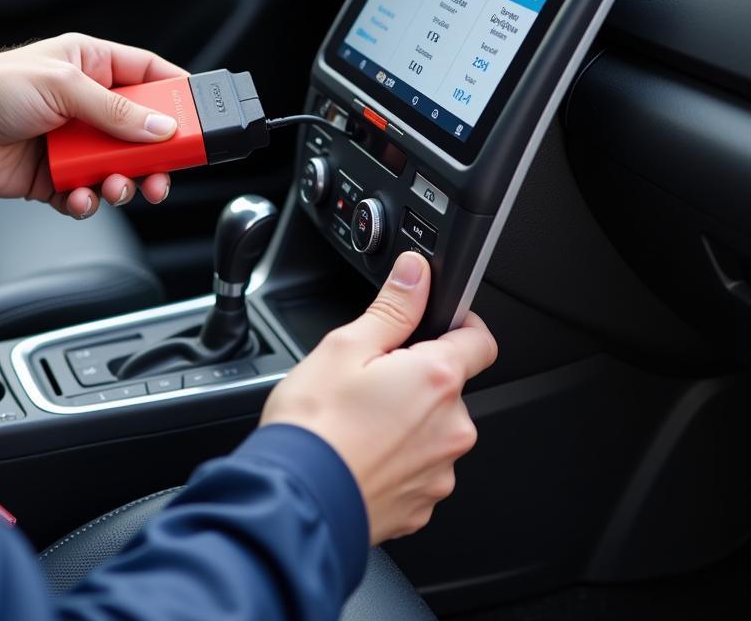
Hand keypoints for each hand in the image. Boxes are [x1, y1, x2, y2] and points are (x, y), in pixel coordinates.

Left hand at [0, 34, 185, 218]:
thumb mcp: (65, 87)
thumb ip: (117, 112)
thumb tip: (162, 128)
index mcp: (92, 65)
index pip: (149, 75)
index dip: (177, 94)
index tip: (199, 116)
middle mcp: (87, 103)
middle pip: (142, 131)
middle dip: (156, 155)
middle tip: (164, 171)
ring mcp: (73, 142)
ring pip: (119, 168)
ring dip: (123, 182)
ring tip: (116, 187)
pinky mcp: (56, 176)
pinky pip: (87, 193)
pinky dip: (88, 200)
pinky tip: (80, 196)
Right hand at [260, 252, 496, 543]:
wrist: (297, 502)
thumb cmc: (315, 426)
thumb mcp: (345, 346)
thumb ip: (392, 308)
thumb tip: (416, 273)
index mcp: (437, 380)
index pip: (480, 340)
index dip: (459, 324)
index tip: (435, 324)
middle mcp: (452, 428)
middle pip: (449, 387)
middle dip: (416, 377)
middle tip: (369, 379)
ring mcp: (439, 472)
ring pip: (433, 430)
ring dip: (407, 420)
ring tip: (357, 421)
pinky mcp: (422, 505)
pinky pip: (418, 468)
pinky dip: (396, 458)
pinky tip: (360, 452)